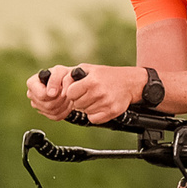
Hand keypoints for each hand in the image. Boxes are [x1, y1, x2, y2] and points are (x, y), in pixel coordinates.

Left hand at [26, 63, 149, 121]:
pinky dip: (95, 114)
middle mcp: (98, 92)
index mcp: (91, 81)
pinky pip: (93, 118)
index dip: (71, 92)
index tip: (77, 90)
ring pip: (85, 111)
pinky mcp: (111, 112)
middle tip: (88, 93)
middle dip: (79, 100)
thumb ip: (72, 76)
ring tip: (96, 98)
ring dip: (87, 107)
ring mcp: (106, 103)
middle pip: (76, 104)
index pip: (70, 93)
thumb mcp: (89, 69)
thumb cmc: (107, 75)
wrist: (130, 82)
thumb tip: (57, 85)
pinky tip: (100, 105)